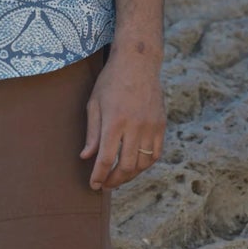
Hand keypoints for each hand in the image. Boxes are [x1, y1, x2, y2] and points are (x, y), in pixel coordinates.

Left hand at [80, 49, 165, 190]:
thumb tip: (86, 157)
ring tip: (118, 177)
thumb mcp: (94, 104)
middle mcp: (135, 127)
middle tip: (105, 185)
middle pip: (126, 166)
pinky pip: (156, 154)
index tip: (94, 185)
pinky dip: (145, 164)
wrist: (138, 63)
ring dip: (130, 175)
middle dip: (114, 181)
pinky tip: (135, 166)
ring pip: (143, 164)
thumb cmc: (111, 82)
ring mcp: (151, 127)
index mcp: (114, 122)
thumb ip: (92, 133)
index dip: (99, 176)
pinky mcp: (161, 125)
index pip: (106, 159)